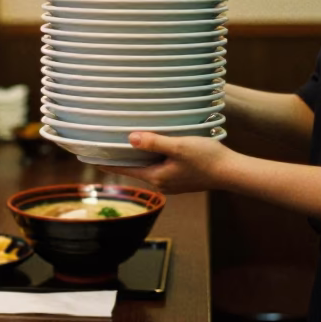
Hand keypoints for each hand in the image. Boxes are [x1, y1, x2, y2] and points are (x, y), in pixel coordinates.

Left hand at [100, 131, 233, 193]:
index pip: (124, 170)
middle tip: (106, 145)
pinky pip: (160, 166)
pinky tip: (154, 145)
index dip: (106, 164)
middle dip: (121, 158)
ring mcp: (172, 182)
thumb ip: (154, 142)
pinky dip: (152, 156)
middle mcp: (162, 183)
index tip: (89, 158)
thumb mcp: (178, 147)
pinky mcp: (182, 177)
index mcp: (157, 177)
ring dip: (138, 156)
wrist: (231, 172)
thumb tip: (130, 138)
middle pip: (135, 168)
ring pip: (148, 167)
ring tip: (126, 142)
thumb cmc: (206, 158)